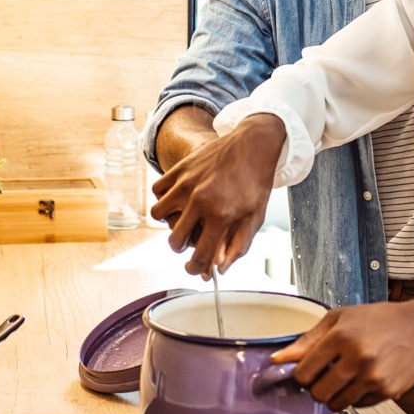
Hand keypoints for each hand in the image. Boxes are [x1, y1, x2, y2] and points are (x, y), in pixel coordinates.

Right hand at [150, 114, 284, 276]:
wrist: (253, 144)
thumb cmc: (255, 181)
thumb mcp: (254, 217)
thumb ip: (239, 246)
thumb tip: (221, 268)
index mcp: (221, 215)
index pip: (200, 255)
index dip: (196, 268)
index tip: (195, 269)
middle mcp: (200, 200)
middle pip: (175, 240)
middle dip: (181, 248)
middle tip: (189, 243)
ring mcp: (187, 183)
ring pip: (159, 215)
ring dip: (169, 222)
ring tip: (182, 219)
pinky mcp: (180, 169)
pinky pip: (158, 191)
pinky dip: (164, 198)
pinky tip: (178, 199)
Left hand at [269, 301, 413, 411]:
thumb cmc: (378, 319)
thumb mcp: (338, 318)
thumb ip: (307, 340)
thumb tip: (278, 359)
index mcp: (341, 336)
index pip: (304, 372)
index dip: (300, 374)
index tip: (304, 371)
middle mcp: (358, 358)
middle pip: (318, 393)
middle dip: (315, 387)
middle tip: (323, 376)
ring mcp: (374, 377)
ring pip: (337, 404)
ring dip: (335, 394)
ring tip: (343, 376)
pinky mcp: (388, 391)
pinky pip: (358, 405)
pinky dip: (355, 397)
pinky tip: (362, 378)